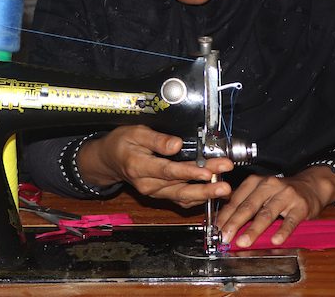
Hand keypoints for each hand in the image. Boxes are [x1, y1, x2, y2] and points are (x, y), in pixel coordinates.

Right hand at [76, 125, 233, 207]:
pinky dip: (198, 199)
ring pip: (183, 197)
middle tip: (224, 184)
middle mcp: (148, 184)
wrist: (110, 160)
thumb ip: (156, 139)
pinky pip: (181, 201)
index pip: (168, 171)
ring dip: (205, 194)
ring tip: (224, 189)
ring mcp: (155, 192)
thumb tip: (176, 144)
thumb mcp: (135, 133)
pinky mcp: (162, 195)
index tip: (207, 171)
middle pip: (180, 188)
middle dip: (205, 187)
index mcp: (139, 167)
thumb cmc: (122, 144)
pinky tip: (213, 193)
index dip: (189, 173)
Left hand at [215, 166, 334, 248]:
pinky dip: (282, 231)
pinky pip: (290, 220)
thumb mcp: (261, 192)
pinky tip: (276, 240)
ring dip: (254, 230)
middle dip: (235, 223)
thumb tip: (224, 225)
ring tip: (244, 242)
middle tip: (225, 237)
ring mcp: (286, 195)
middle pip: (248, 206)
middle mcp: (269, 185)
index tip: (216, 230)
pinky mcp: (300, 206)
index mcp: (255, 182)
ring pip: (267, 214)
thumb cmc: (281, 193)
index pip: (236, 200)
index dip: (225, 216)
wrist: (311, 186)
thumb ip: (245, 205)